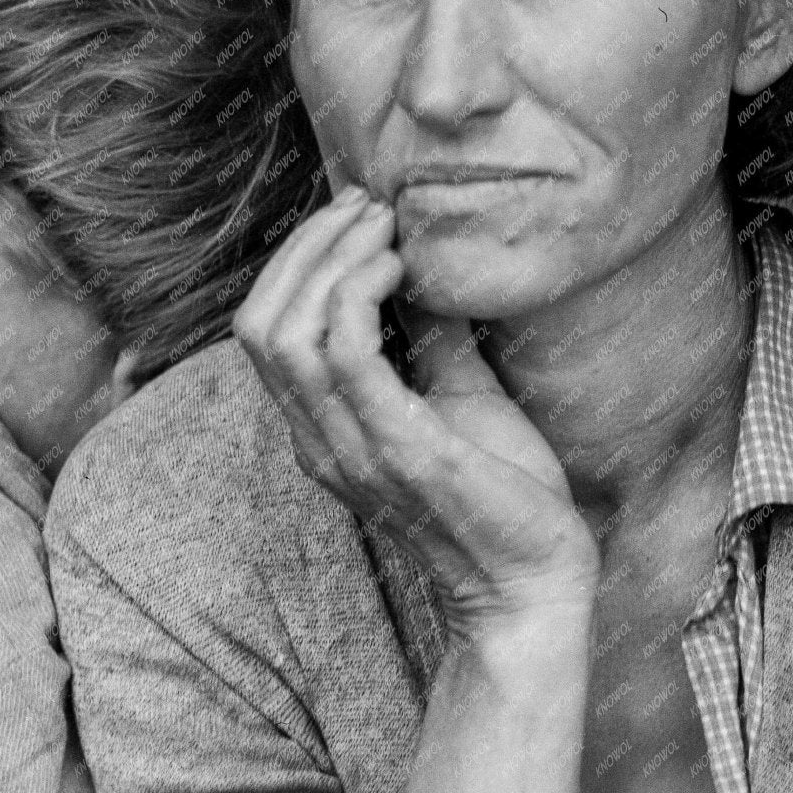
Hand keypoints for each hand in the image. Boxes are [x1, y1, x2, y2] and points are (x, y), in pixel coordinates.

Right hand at [234, 187, 596, 630]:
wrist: (533, 584)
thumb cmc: (501, 497)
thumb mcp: (460, 399)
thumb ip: (432, 340)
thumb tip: (429, 265)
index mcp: (324, 430)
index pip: (263, 331)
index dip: (297, 261)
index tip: (357, 216)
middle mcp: (320, 442)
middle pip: (259, 323)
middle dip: (307, 248)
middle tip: (368, 209)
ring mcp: (351, 449)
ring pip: (287, 332)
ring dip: (332, 260)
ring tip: (385, 230)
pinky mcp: (398, 451)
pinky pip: (345, 357)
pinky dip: (361, 295)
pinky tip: (402, 271)